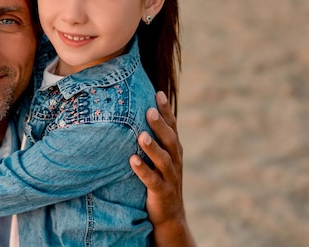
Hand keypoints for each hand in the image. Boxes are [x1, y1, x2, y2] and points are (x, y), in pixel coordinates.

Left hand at [130, 91, 195, 245]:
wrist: (168, 214)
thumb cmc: (158, 178)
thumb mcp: (157, 157)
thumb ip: (151, 137)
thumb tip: (134, 111)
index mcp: (174, 149)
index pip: (172, 126)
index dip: (166, 110)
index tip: (157, 93)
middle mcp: (175, 160)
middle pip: (169, 140)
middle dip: (160, 125)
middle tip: (149, 110)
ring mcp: (170, 177)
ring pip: (163, 160)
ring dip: (152, 147)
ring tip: (141, 135)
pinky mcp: (162, 192)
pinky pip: (152, 180)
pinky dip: (143, 170)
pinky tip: (132, 160)